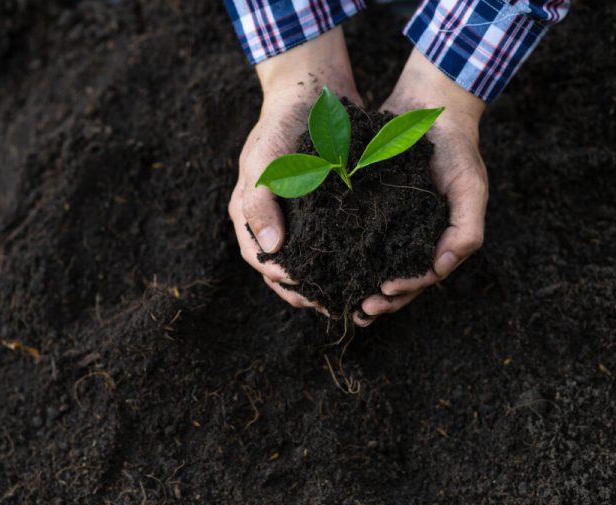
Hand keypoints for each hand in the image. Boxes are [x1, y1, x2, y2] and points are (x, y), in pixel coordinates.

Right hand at [229, 28, 361, 313]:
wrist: (312, 89)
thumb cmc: (281, 124)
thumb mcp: (265, 162)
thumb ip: (261, 204)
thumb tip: (273, 250)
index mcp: (250, 213)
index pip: (259, 258)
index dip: (280, 279)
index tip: (304, 291)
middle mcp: (274, 219)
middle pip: (285, 267)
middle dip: (306, 290)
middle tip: (331, 305)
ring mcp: (300, 215)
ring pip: (310, 259)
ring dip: (326, 280)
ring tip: (350, 297)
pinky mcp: (326, 208)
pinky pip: (333, 241)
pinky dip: (344, 258)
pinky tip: (365, 269)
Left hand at [354, 49, 487, 326]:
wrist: (428, 105)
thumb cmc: (456, 149)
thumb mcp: (470, 188)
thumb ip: (466, 230)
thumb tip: (441, 269)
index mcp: (435, 240)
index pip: (420, 277)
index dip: (403, 290)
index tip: (383, 292)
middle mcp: (409, 237)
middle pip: (393, 280)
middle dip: (377, 299)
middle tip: (359, 309)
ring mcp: (385, 224)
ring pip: (368, 265)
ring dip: (355, 285)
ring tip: (337, 297)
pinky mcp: (362, 206)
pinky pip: (349, 236)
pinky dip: (339, 253)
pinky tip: (322, 262)